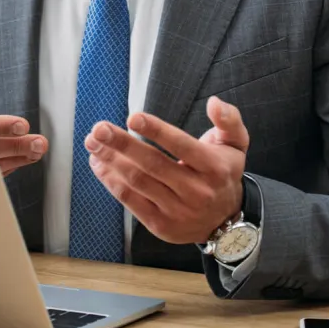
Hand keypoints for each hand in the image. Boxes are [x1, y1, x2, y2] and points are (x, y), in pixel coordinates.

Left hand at [84, 96, 248, 244]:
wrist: (225, 221)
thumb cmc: (223, 172)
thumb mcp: (235, 143)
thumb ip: (228, 120)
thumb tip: (214, 102)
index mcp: (213, 167)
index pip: (181, 146)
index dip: (156, 131)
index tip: (133, 118)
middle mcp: (196, 191)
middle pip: (152, 164)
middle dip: (121, 144)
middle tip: (99, 129)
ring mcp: (177, 211)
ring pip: (138, 182)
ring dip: (111, 161)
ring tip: (93, 143)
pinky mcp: (161, 225)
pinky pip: (131, 202)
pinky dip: (111, 182)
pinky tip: (99, 165)